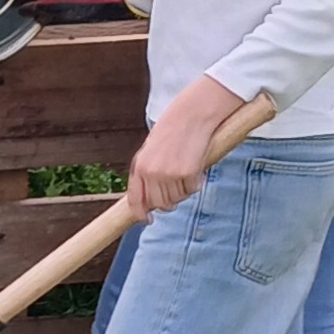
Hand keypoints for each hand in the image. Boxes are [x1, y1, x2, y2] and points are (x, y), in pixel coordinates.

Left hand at [123, 75, 234, 219]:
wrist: (192, 113)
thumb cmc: (173, 128)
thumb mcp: (151, 148)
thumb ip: (147, 171)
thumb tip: (150, 200)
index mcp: (139, 166)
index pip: (135, 199)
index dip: (141, 213)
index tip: (147, 220)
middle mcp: (152, 173)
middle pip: (160, 204)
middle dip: (170, 201)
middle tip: (178, 187)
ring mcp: (169, 174)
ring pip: (177, 198)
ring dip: (184, 189)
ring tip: (187, 168)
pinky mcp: (188, 173)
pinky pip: (193, 189)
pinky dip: (197, 181)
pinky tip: (197, 165)